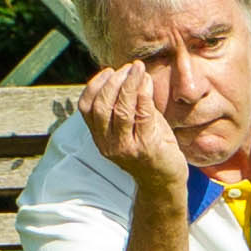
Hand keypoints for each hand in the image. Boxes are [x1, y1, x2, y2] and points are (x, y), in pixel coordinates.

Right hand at [79, 62, 188, 196]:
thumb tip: (128, 72)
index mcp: (100, 138)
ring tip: (138, 70)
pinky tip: (148, 82)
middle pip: (101, 107)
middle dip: (114, 82)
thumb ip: (126, 105)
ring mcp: (126, 148)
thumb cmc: (150, 148)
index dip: (94, 85)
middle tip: (128, 69)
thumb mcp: (132, 126)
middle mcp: (108, 145)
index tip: (109, 71)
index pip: (85, 108)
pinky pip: (142, 114)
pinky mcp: (146, 148)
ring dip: (129, 84)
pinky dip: (143, 94)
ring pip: (120, 110)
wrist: (164, 181)